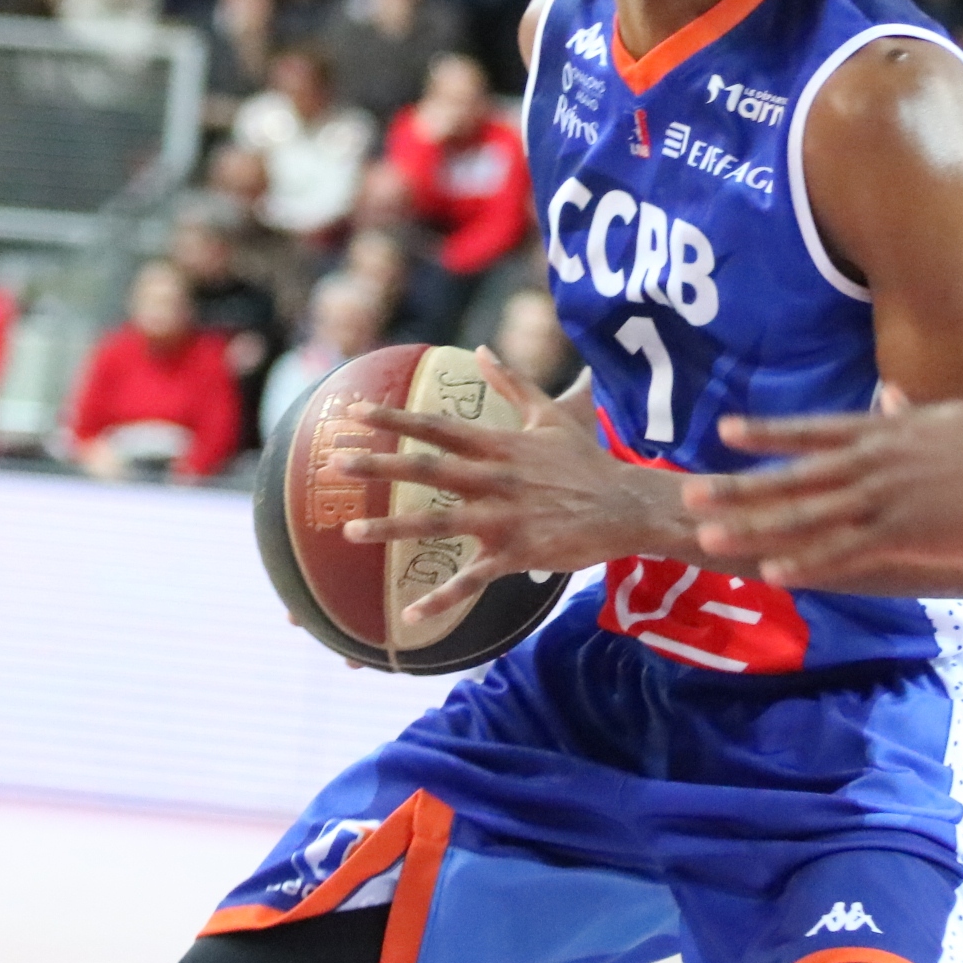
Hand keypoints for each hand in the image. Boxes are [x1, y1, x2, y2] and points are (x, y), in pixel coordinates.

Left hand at [331, 352, 675, 624]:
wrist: (626, 505)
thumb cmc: (586, 461)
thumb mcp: (549, 416)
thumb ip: (512, 383)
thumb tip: (481, 350)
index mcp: (499, 445)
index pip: (438, 427)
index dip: (396, 418)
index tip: (357, 412)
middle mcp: (495, 479)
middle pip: (428, 469)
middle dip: (380, 466)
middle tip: (335, 462)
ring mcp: (505, 518)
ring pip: (440, 523)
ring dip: (393, 527)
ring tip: (350, 531)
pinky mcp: (518, 553)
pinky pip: (473, 579)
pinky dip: (442, 597)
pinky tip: (410, 612)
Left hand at [683, 401, 962, 589]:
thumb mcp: (946, 416)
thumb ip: (909, 411)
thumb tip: (891, 393)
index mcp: (879, 434)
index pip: (810, 431)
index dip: (765, 433)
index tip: (726, 432)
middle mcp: (869, 465)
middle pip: (791, 477)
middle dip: (738, 487)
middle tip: (690, 492)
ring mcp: (881, 501)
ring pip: (804, 517)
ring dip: (756, 528)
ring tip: (713, 534)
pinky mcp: (900, 536)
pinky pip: (843, 552)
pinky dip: (806, 562)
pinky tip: (774, 571)